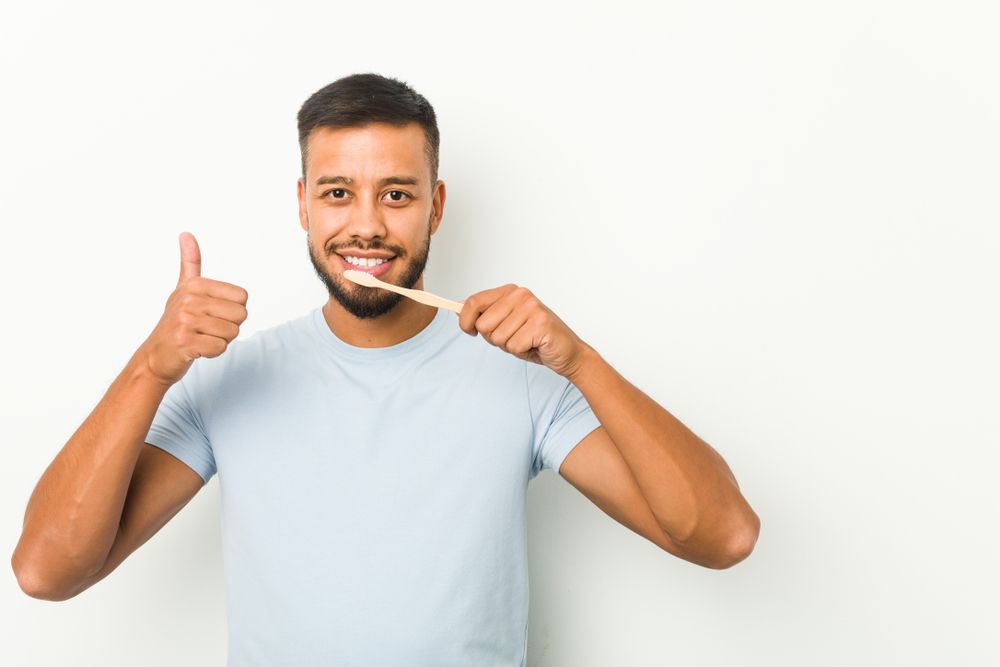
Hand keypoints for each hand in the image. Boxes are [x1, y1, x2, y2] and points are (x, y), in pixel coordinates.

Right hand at [139, 232, 248, 386]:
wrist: (156, 356)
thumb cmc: (175, 322)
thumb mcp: (183, 289)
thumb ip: (190, 262)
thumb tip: (186, 234)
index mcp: (195, 285)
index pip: (243, 297)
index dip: (232, 311)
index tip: (211, 314)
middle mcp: (189, 300)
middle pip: (241, 315)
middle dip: (228, 327)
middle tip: (206, 329)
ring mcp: (185, 321)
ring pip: (232, 333)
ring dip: (220, 341)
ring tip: (200, 338)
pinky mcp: (184, 342)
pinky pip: (220, 348)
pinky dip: (212, 353)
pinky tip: (196, 349)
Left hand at [458, 283, 589, 378]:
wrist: (567, 352)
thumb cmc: (535, 339)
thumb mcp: (505, 324)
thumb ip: (485, 315)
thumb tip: (459, 310)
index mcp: (510, 291)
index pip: (473, 302)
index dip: (465, 320)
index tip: (469, 330)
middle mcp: (520, 295)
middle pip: (483, 324)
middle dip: (494, 338)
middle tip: (514, 337)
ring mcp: (531, 308)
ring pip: (497, 338)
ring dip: (510, 346)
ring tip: (526, 341)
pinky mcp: (540, 324)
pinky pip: (513, 346)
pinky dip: (522, 352)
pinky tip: (535, 345)